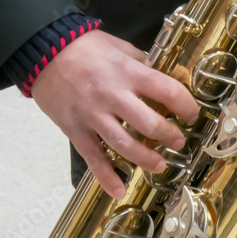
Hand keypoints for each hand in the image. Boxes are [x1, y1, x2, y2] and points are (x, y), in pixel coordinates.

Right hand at [31, 29, 199, 198]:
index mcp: (129, 73)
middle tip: (178, 142)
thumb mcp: (121, 47)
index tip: (192, 115)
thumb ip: (143, 64)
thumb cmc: (86, 47)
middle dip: (169, 136)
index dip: (186, 106)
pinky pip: (93, 157)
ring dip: (145, 158)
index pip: (167, 92)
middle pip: (148, 123)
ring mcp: (92, 115)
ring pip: (123, 144)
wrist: (44, 51)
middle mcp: (113, 95)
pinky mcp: (75, 129)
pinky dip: (106, 177)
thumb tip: (169, 77)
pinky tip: (119, 190)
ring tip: (160, 165)